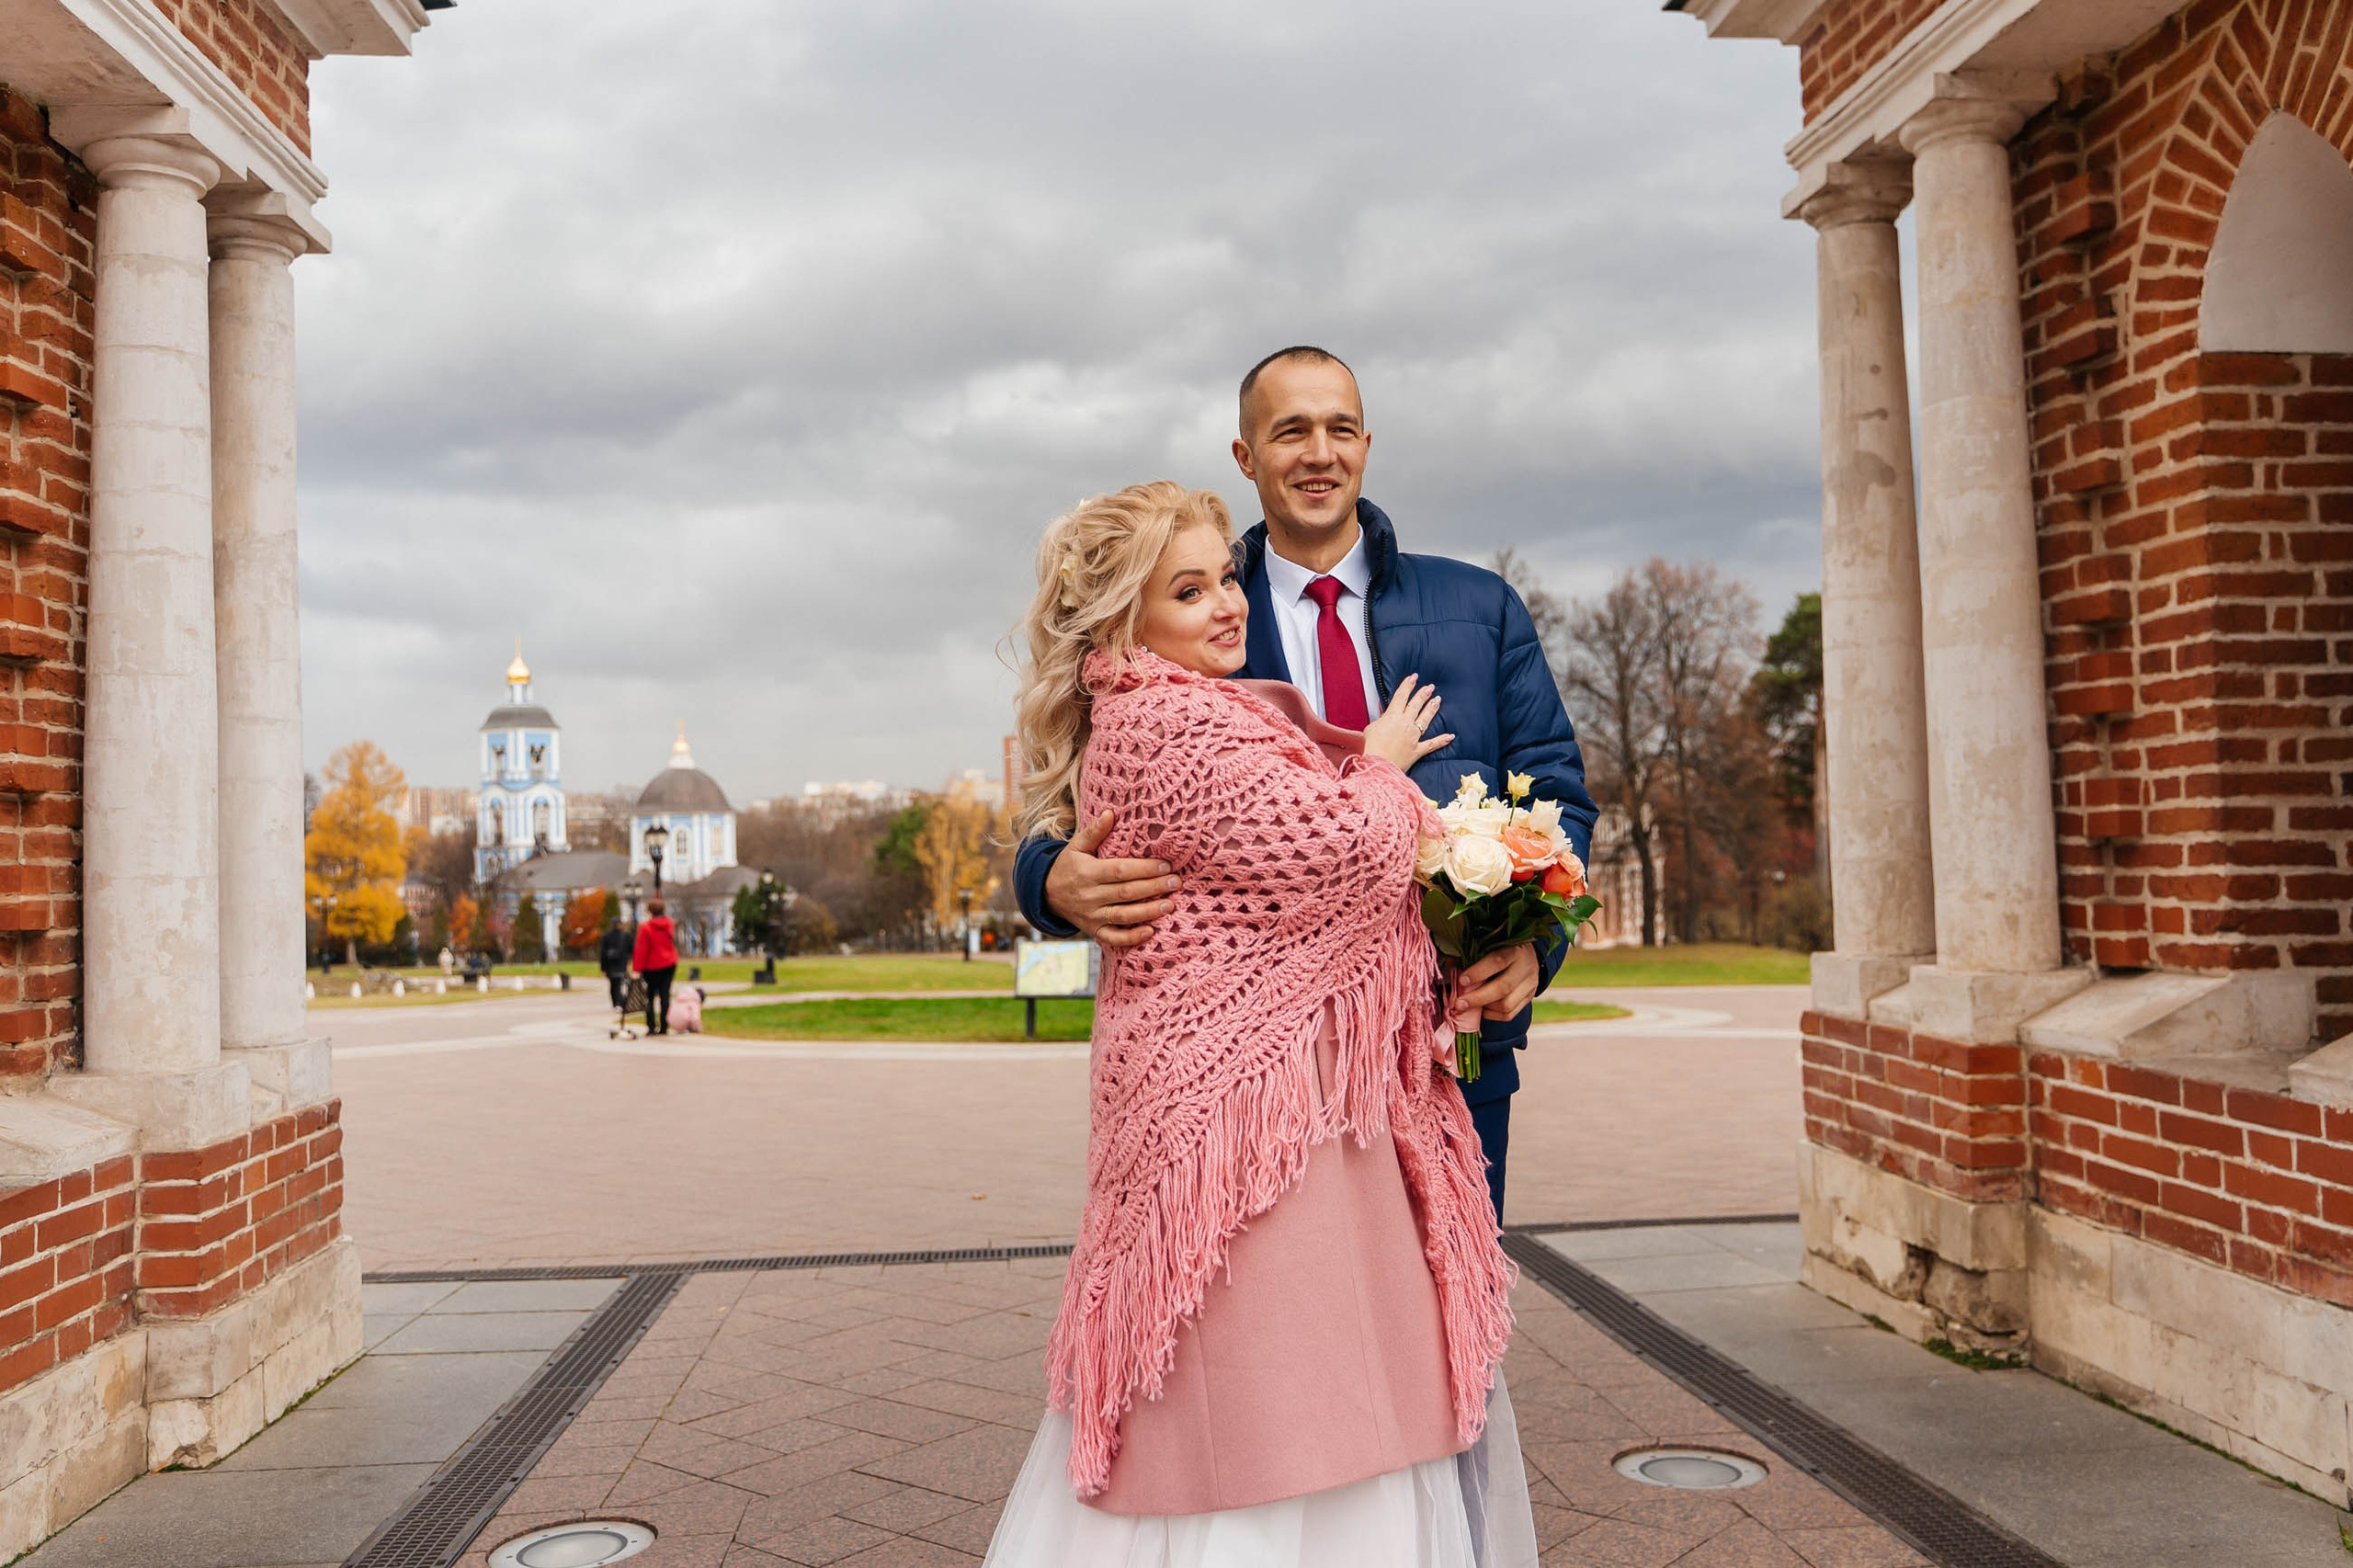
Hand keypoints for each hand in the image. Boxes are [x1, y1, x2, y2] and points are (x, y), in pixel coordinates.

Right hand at [1043, 810, 1178, 949]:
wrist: (1046, 894)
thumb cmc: (1068, 866)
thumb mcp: (1076, 846)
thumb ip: (1094, 831)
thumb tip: (1110, 812)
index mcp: (1087, 872)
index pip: (1119, 870)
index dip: (1143, 868)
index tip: (1166, 865)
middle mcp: (1089, 895)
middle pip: (1126, 892)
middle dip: (1153, 887)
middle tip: (1176, 882)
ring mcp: (1092, 915)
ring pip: (1123, 916)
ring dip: (1148, 912)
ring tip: (1171, 905)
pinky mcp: (1094, 930)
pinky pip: (1113, 937)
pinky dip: (1131, 938)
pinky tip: (1150, 932)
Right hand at [1360, 675, 1453, 772]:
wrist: (1378, 763)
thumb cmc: (1371, 746)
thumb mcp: (1371, 728)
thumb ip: (1380, 719)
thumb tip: (1384, 714)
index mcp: (1393, 717)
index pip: (1401, 697)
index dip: (1407, 686)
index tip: (1413, 677)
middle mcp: (1405, 724)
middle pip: (1416, 705)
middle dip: (1423, 694)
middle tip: (1430, 687)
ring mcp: (1413, 737)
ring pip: (1425, 720)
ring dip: (1431, 709)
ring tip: (1437, 700)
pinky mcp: (1417, 750)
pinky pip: (1432, 744)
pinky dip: (1442, 741)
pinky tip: (1451, 736)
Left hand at [1458, 942, 1540, 1020]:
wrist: (1528, 955)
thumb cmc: (1502, 948)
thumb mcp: (1490, 946)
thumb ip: (1471, 956)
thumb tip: (1449, 965)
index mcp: (1514, 950)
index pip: (1497, 962)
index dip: (1478, 973)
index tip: (1461, 980)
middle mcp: (1525, 968)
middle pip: (1503, 988)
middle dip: (1477, 998)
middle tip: (1459, 1004)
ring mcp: (1530, 985)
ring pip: (1506, 1005)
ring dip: (1483, 1008)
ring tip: (1469, 1006)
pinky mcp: (1529, 998)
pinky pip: (1509, 1014)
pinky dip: (1491, 1015)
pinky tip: (1481, 1009)